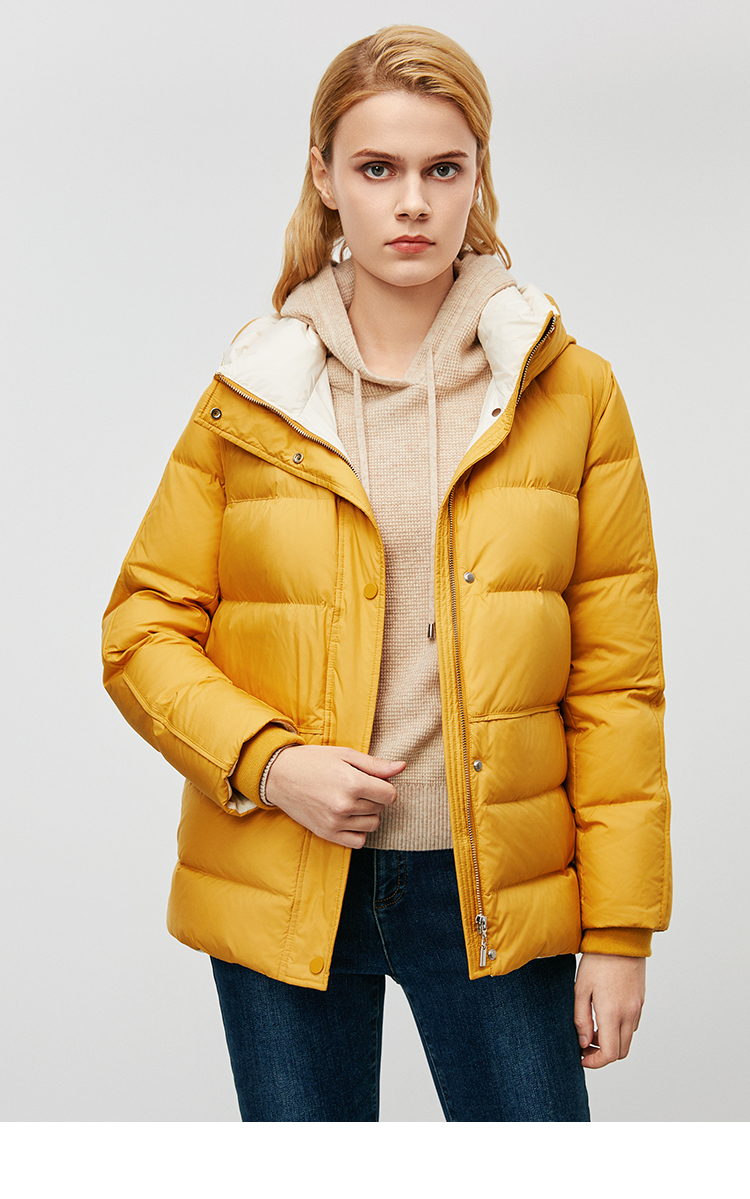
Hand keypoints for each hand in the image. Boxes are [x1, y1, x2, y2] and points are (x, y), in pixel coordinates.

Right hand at [265, 745, 405, 847]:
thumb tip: (401, 767)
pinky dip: (358, 831)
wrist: (279, 775)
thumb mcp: (345, 755)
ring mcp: (335, 822)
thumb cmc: (313, 761)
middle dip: (374, 797)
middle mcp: (345, 806)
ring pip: (372, 824)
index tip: (373, 780)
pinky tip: (349, 817)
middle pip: (380, 808)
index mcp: (352, 783)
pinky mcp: (327, 834)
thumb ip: (375, 764)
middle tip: (356, 786)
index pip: (389, 795)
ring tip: (351, 800)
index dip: (385, 786)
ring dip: (368, 813)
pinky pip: (358, 841)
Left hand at [574, 953, 645, 1068]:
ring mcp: (637, 1008)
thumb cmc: (597, 961)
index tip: (582, 1057)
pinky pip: (632, 1025)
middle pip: (621, 1052)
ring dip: (611, 1042)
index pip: (610, 1054)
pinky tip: (604, 1016)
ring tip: (592, 1028)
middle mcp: (629, 1014)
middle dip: (603, 1055)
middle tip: (585, 1045)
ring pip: (627, 1039)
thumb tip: (583, 1042)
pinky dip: (619, 1029)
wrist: (621, 939)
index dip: (595, 1062)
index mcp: (612, 1013)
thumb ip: (581, 1019)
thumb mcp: (580, 989)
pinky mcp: (641, 1001)